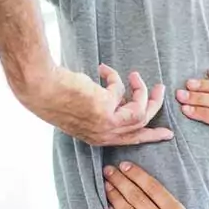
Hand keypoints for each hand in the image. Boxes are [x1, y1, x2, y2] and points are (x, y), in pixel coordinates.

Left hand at [16, 63, 172, 145]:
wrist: (41, 89)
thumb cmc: (57, 97)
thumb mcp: (86, 110)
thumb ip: (106, 108)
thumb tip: (122, 97)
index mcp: (99, 138)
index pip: (131, 140)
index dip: (151, 136)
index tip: (167, 133)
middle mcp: (105, 135)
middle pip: (142, 124)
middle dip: (155, 105)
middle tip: (160, 89)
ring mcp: (107, 124)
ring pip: (140, 110)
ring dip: (141, 90)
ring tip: (135, 75)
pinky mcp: (107, 108)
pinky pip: (121, 90)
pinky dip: (114, 77)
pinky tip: (102, 69)